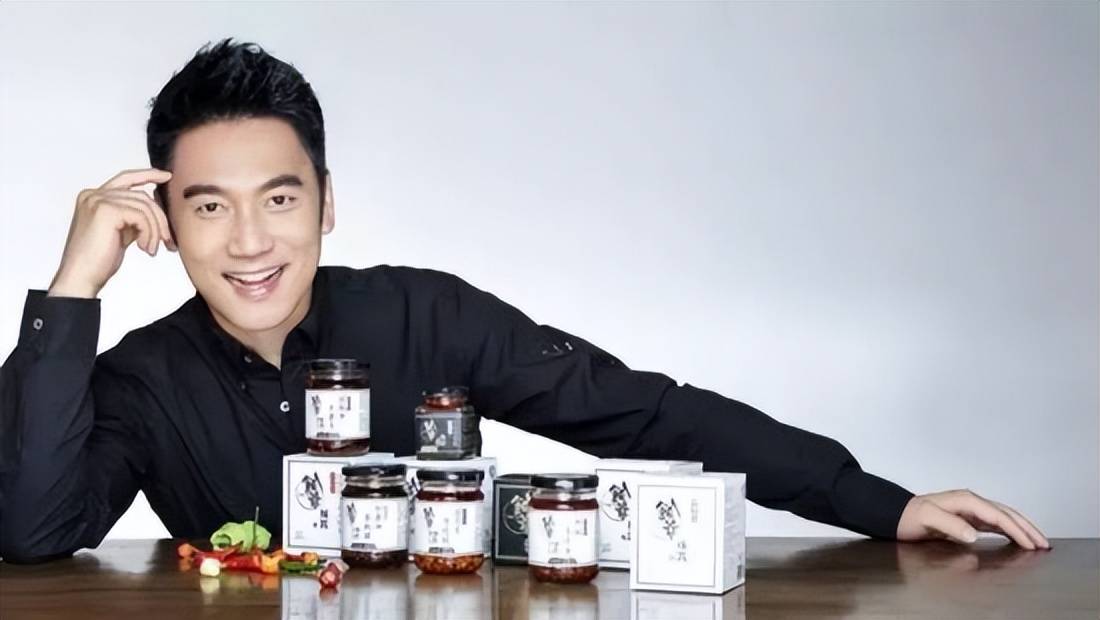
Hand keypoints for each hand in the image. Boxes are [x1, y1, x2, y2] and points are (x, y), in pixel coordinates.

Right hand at [48, 168, 174, 298]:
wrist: (81, 277)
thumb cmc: (98, 260)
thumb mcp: (120, 232)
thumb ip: (132, 217)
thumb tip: (156, 209)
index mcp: (94, 197)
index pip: (126, 179)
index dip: (147, 175)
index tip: (167, 177)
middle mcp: (93, 194)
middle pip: (141, 195)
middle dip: (160, 218)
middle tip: (168, 241)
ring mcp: (97, 200)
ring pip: (144, 206)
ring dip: (156, 230)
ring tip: (153, 249)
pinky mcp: (105, 210)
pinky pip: (141, 216)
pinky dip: (149, 233)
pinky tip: (146, 249)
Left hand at [896, 489, 1049, 549]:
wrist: (897, 515)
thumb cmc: (910, 517)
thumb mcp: (927, 519)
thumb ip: (950, 525)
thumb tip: (974, 534)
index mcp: (965, 500)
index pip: (998, 515)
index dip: (1016, 530)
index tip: (1030, 544)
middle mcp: (971, 502)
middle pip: (1007, 513)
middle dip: (1027, 528)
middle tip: (1044, 544)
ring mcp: (970, 509)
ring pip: (1004, 517)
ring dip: (1022, 528)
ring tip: (1038, 542)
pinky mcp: (968, 518)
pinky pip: (994, 523)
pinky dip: (1009, 530)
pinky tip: (1016, 538)